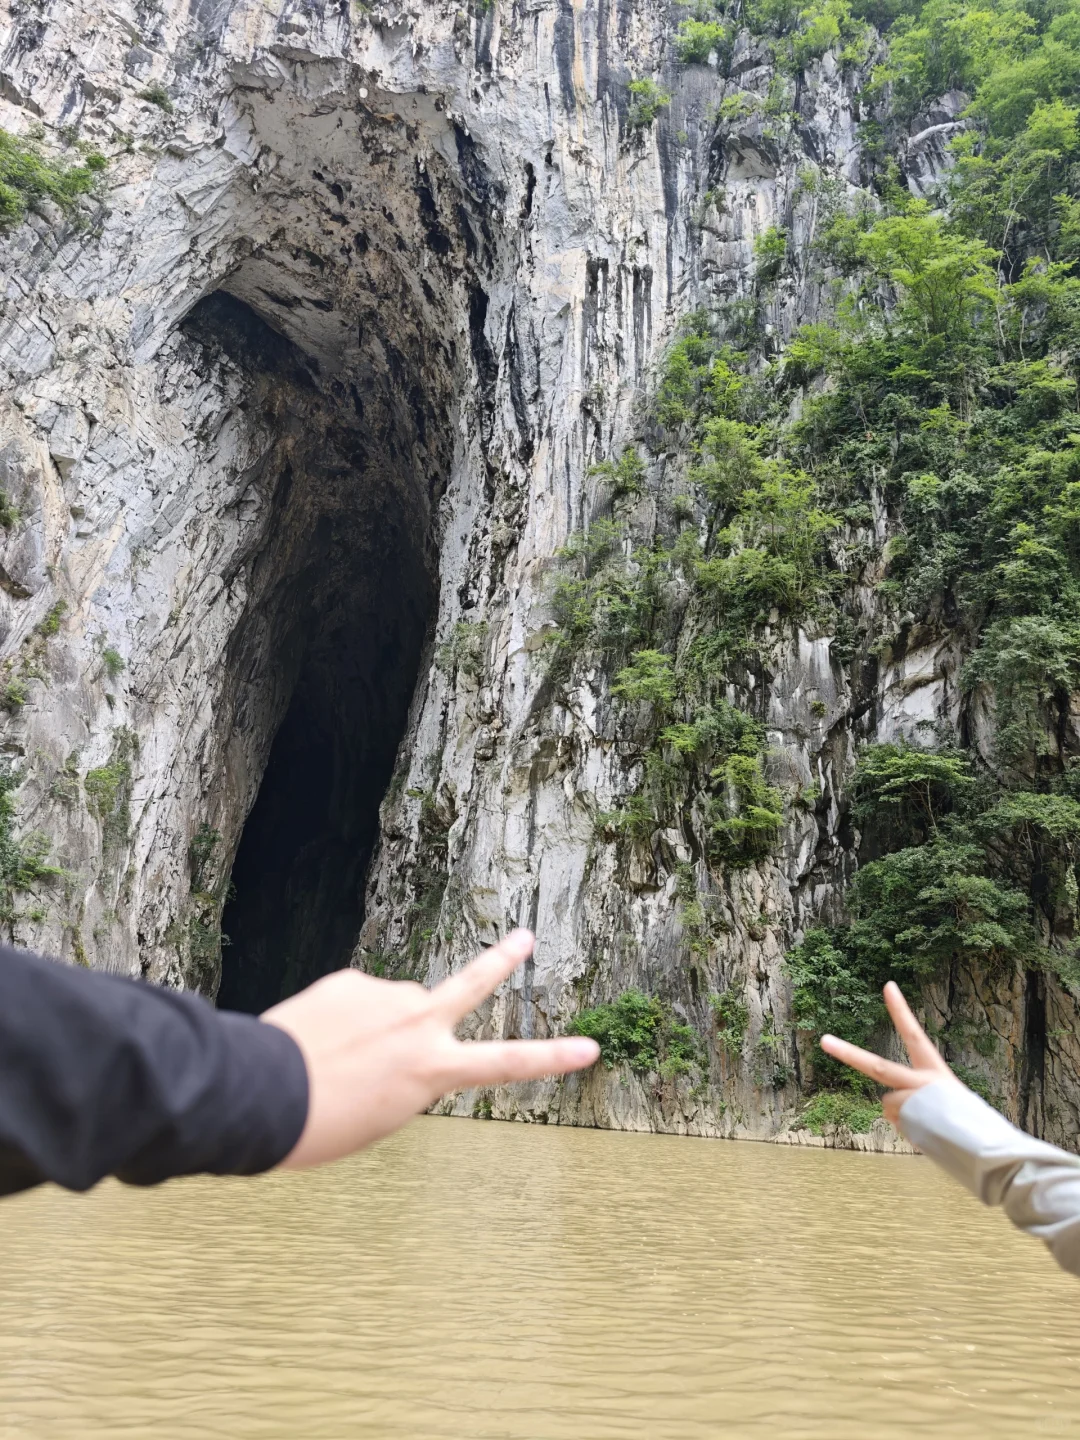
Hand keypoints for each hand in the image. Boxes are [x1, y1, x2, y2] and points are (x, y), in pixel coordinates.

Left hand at [262, 929, 599, 1168]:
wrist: (261, 1092)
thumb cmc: (320, 1125)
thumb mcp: (381, 1116)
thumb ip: (405, 1073)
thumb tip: (401, 1036)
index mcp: (432, 1070)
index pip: (506, 1063)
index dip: (552, 1056)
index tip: (590, 1047)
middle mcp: (418, 1024)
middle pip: (472, 983)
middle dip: (503, 960)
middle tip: (524, 937)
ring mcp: (386, 997)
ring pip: (395, 1006)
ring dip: (378, 1025)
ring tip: (340, 1056)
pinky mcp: (352, 981)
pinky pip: (356, 1001)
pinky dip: (343, 1018)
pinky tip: (316, 1039)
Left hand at [819, 981, 961, 1126]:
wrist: (990, 1150)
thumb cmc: (971, 1124)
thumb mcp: (946, 1101)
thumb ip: (916, 1097)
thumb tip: (887, 1107)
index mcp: (936, 1071)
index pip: (914, 1034)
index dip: (900, 1010)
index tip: (887, 986)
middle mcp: (922, 1082)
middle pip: (876, 1066)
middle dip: (848, 1054)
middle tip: (824, 1040)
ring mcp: (912, 1102)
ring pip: (889, 1106)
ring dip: (905, 1117)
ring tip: (934, 1126)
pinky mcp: (907, 1122)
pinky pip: (897, 1123)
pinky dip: (909, 1130)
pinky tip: (932, 1136)